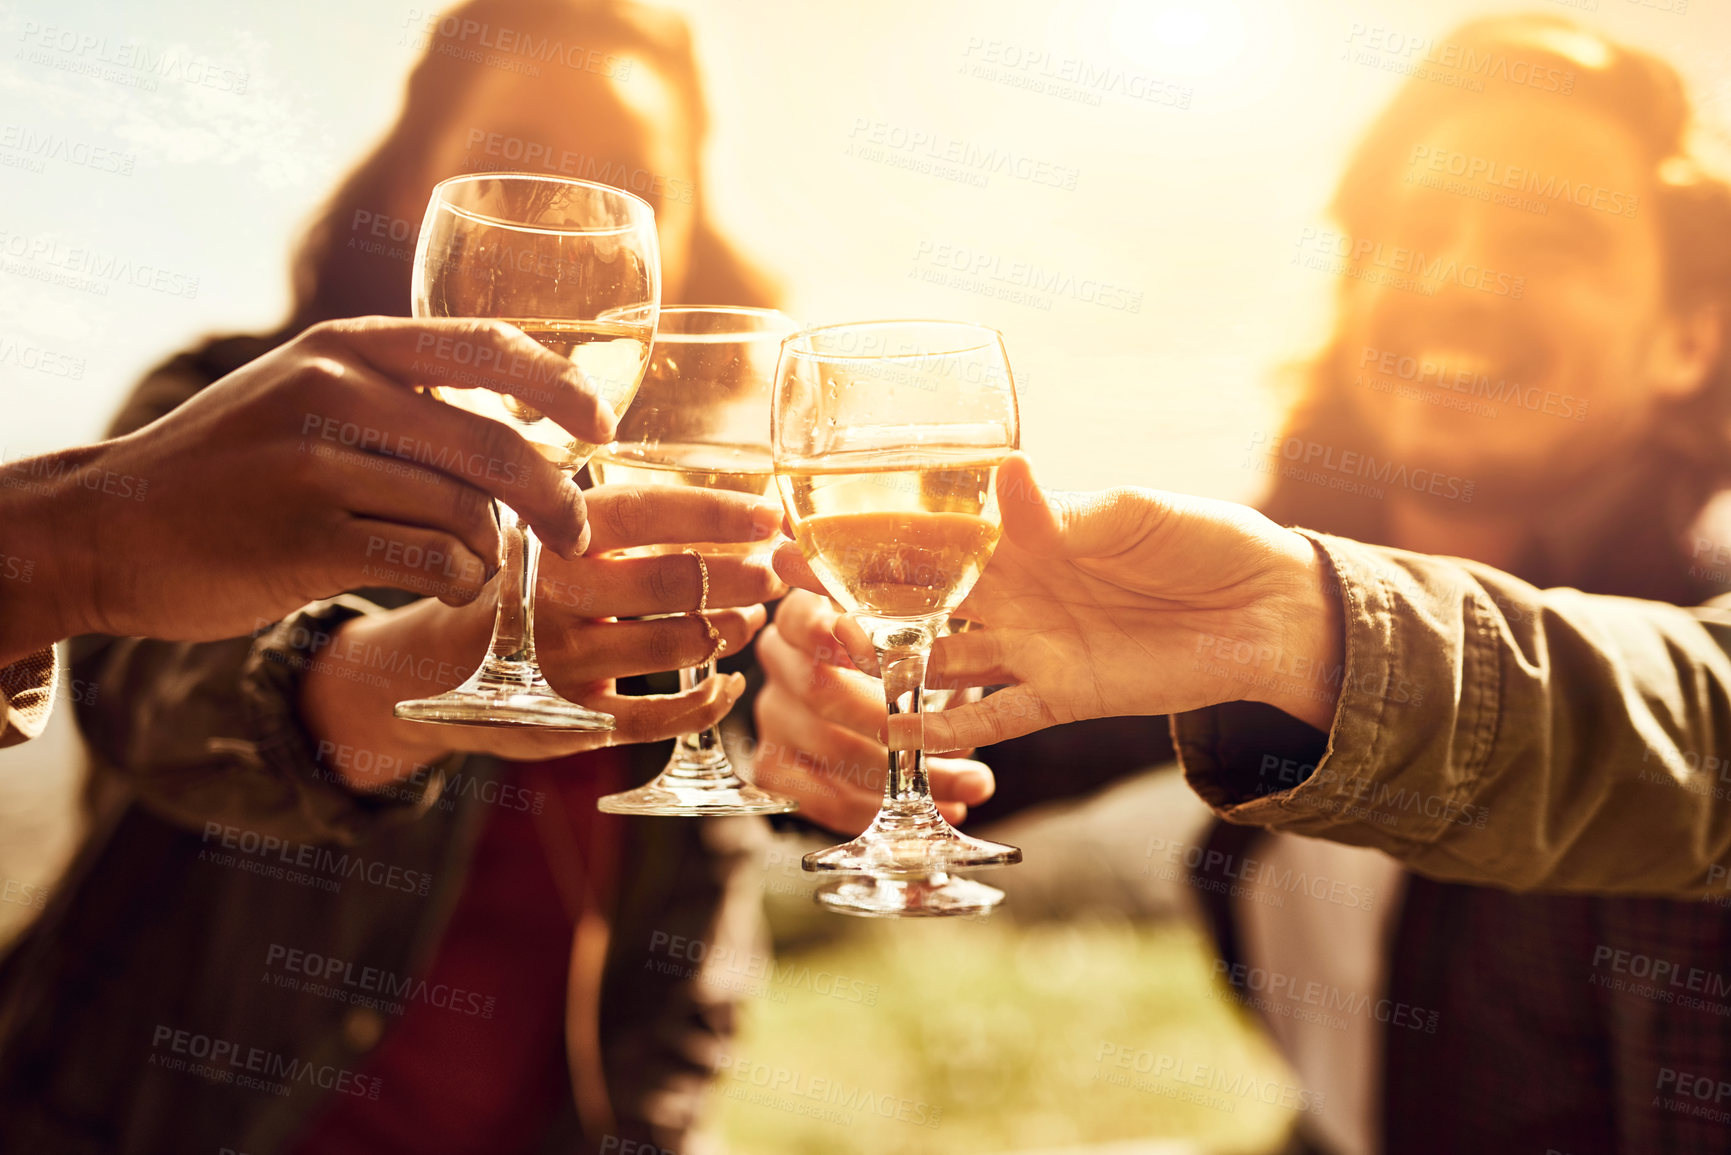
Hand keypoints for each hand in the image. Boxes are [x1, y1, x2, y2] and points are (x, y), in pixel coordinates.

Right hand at [0, 317, 613, 663]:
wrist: (108, 528)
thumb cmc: (231, 469)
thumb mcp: (305, 396)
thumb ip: (397, 395)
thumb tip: (521, 418)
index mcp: (346, 346)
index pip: (485, 345)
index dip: (561, 386)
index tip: (602, 427)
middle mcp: (333, 391)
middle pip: (492, 442)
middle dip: (555, 496)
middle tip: (577, 532)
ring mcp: (314, 465)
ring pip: (466, 510)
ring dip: (497, 550)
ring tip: (484, 565)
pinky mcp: (303, 539)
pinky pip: (427, 559)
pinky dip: (460, 581)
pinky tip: (452, 587)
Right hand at [302, 485, 787, 782]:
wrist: (418, 671)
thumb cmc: (504, 591)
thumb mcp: (536, 541)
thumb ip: (606, 522)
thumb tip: (717, 507)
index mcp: (547, 536)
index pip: (645, 513)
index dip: (716, 514)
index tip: (769, 514)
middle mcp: (550, 596)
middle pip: (672, 581)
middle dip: (739, 575)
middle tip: (775, 572)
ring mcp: (558, 662)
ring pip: (674, 646)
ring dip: (727, 631)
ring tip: (749, 618)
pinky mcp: (567, 720)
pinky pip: (658, 718)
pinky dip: (707, 702)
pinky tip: (728, 684)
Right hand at [750, 589, 994, 833]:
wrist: (898, 690)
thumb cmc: (911, 642)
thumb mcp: (915, 613)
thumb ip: (914, 601)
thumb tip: (942, 574)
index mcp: (803, 614)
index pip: (802, 619)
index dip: (831, 633)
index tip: (867, 641)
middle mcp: (778, 661)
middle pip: (819, 690)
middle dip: (886, 716)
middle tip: (946, 732)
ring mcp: (773, 715)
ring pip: (830, 750)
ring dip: (904, 773)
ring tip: (974, 784)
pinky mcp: (777, 765)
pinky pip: (819, 797)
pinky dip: (882, 809)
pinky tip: (941, 809)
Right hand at [772, 454, 1343, 750]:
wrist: (1269, 611)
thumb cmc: (1205, 538)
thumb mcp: (1135, 514)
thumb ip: (1063, 512)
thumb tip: (1003, 472)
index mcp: (1022, 535)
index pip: (930, 535)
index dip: (867, 536)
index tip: (802, 532)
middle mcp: (1012, 592)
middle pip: (915, 603)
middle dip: (852, 605)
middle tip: (785, 611)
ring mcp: (1031, 647)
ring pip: (938, 664)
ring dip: (887, 674)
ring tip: (825, 684)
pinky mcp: (1061, 697)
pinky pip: (993, 717)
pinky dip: (950, 731)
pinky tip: (901, 739)